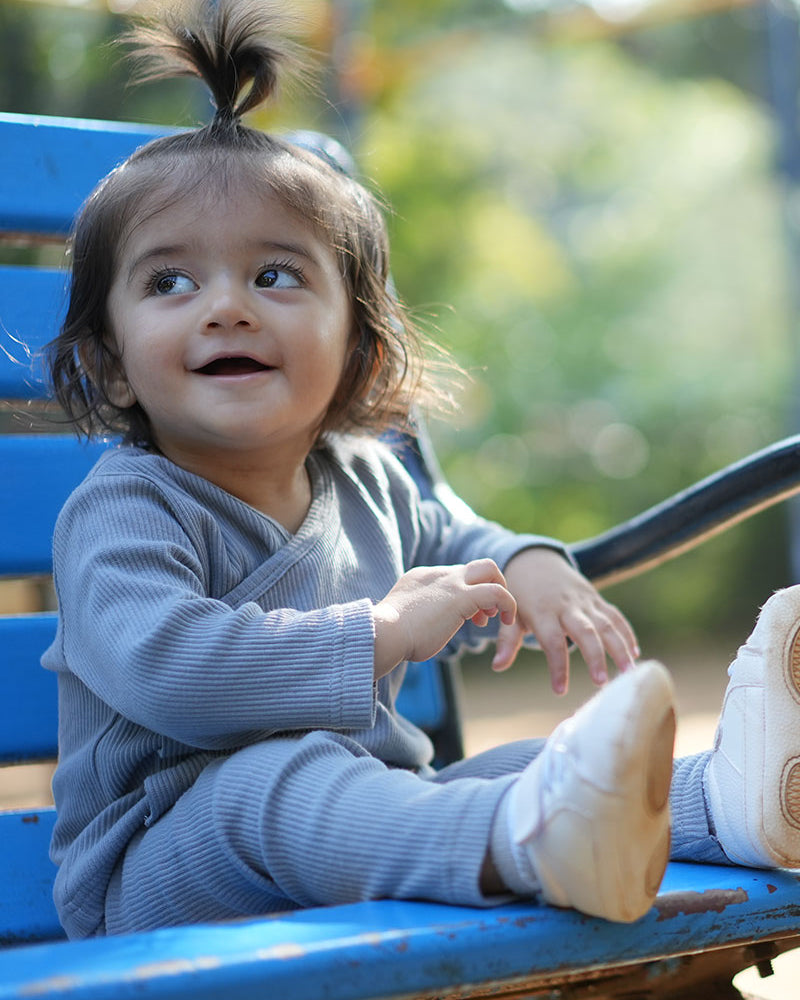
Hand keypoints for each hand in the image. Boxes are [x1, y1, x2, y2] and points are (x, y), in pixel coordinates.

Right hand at [373, 559, 516, 678]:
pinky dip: (508, 605)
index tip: (470, 616)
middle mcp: (438, 575)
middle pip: (476, 565)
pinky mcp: (462, 596)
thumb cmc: (388, 636)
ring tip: (498, 618)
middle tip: (488, 612)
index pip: (455, 575)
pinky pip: (497, 592)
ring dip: (500, 592)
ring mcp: (450, 583)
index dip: (467, 593)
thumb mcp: (402, 619)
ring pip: (489, 568)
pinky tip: (508, 622)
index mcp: (422, 578)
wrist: (383, 632)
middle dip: (490, 584)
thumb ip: (415, 617)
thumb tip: (418, 629)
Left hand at [492, 547, 638, 693]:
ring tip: (629, 672)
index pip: (552, 641)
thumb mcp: (511, 615)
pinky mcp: (597, 599)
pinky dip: (627, 633)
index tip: (560, 691)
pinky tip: (635, 654)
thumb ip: (508, 640)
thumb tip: (498, 666)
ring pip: (606, 624)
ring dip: (620, 647)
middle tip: (602, 683)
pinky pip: (615, 616)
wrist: (535, 561)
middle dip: (595, 656)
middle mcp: (567, 606)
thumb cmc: (521, 595)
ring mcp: (585, 602)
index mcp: (543, 612)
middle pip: (585, 631)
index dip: (557, 666)